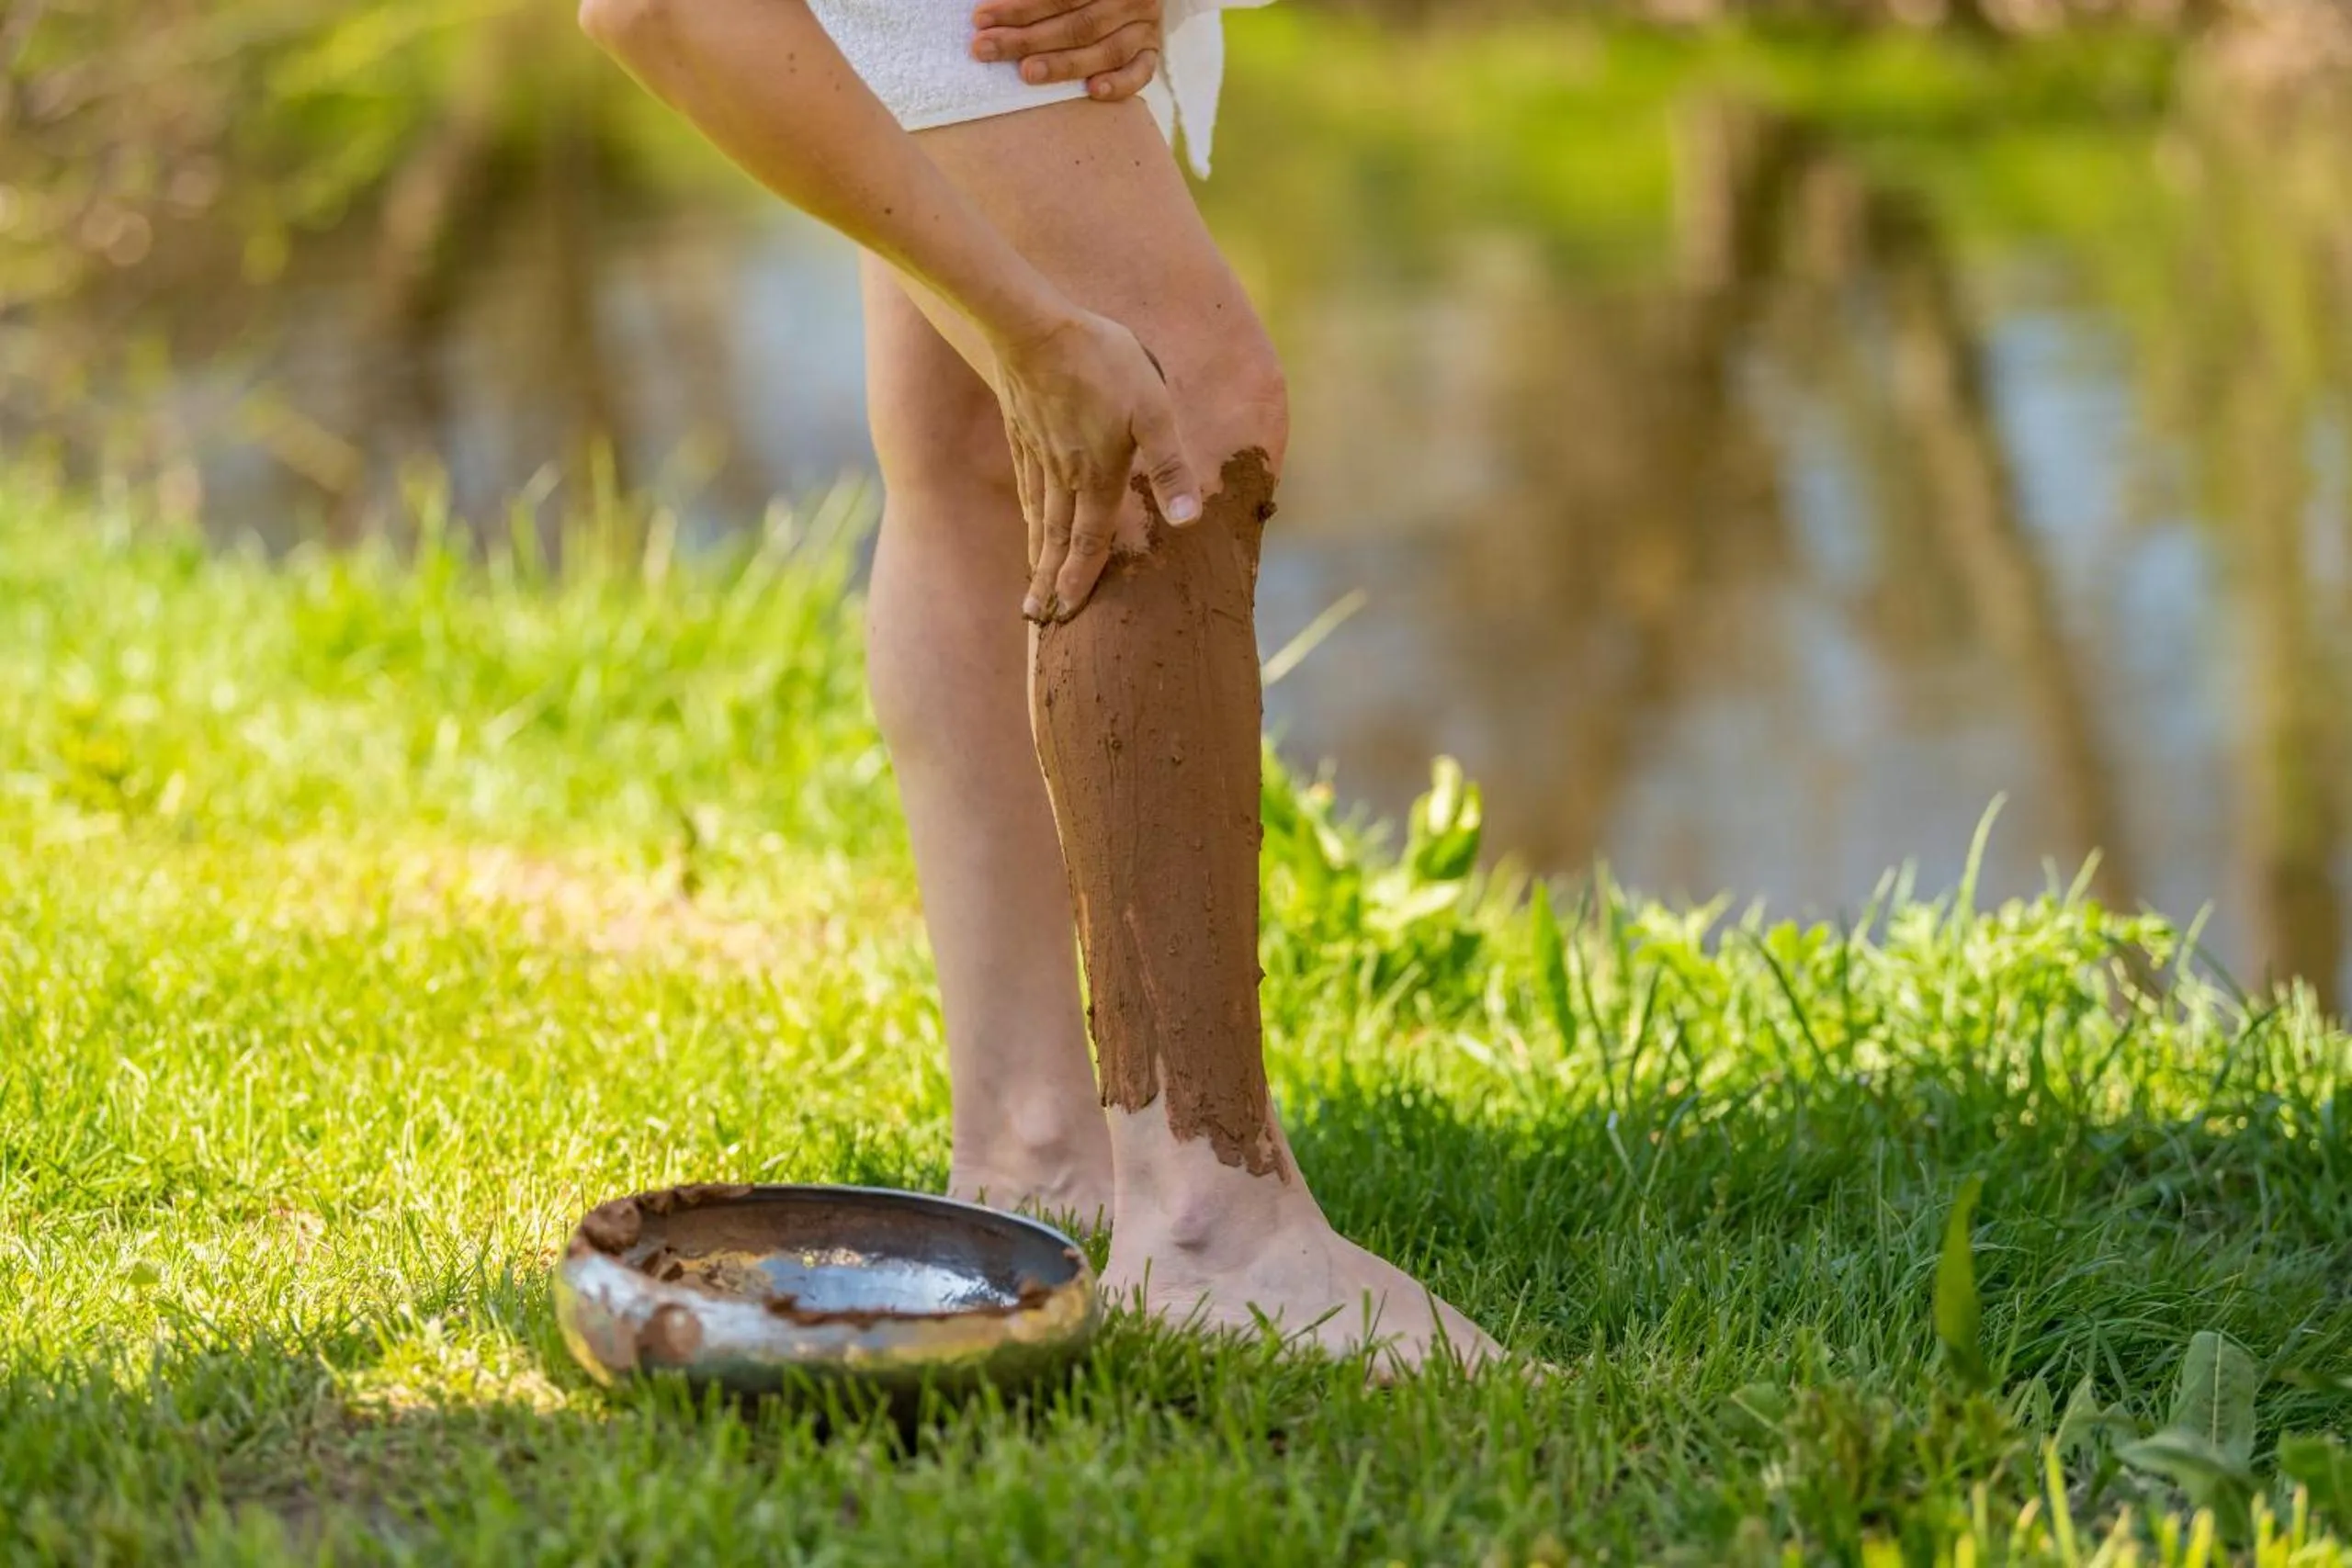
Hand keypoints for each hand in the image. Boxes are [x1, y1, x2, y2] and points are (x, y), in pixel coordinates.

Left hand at [971, 0, 1164, 103]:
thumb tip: (989, 11)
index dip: (1019, 8)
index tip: (981, 19)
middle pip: (1076, 24)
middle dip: (1026, 38)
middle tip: (987, 49)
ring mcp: (1144, 25)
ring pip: (1104, 49)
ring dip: (1063, 64)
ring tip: (1026, 73)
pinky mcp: (1151, 51)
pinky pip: (1140, 72)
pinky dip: (1119, 84)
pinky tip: (1092, 91)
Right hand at [992, 308, 1201, 621]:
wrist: (1034, 326)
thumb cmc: (1102, 363)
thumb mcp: (1153, 409)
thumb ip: (1171, 466)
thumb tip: (1188, 520)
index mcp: (1097, 475)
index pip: (1089, 540)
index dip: (1080, 578)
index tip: (1066, 613)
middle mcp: (1063, 475)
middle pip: (1056, 540)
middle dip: (1049, 582)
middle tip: (1036, 618)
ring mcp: (1038, 454)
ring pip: (1037, 516)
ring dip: (1036, 554)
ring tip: (1030, 582)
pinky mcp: (1023, 431)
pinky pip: (1025, 485)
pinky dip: (1026, 512)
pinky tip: (1027, 518)